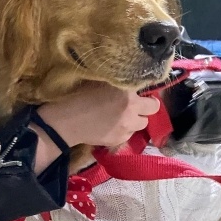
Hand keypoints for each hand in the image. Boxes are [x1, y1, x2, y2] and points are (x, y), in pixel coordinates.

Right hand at [37, 82, 159, 147]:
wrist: (67, 122)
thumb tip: (130, 80)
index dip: (145, 92)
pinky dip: (124, 130)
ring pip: (142, 123)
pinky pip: (129, 134)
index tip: (138, 92)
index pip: (150, 91)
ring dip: (136, 119)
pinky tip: (112, 126)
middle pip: (153, 109)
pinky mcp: (120, 140)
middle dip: (146, 107)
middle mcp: (132, 109)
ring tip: (123, 117)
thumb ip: (118, 81)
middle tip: (134, 105)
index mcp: (127, 91)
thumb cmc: (79, 96)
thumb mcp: (100, 81)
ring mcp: (127, 127)